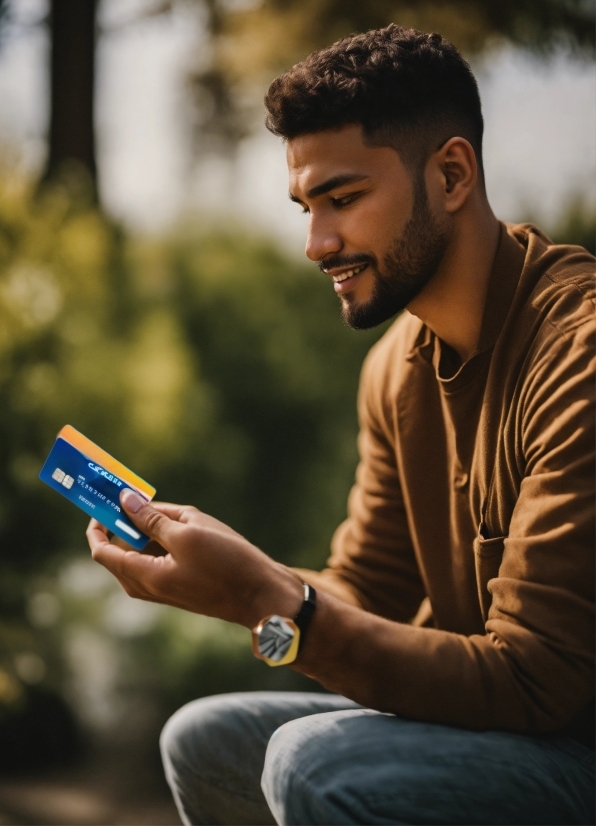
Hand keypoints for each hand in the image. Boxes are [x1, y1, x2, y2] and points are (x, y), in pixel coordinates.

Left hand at [86, 491, 303, 627]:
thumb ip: (152, 518)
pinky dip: (164, 539)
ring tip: (179, 514)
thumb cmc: (228, 563)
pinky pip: (159, 558)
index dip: (98, 523)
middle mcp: (148, 586)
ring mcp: (164, 588)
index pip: (102, 550)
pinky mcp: (179, 584)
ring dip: (150, 528)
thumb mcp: (189, 531)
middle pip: (120, 550)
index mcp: (144, 576)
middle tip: (140, 496)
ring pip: (142, 552)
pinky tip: (188, 526)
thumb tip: (125, 501)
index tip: (103, 499)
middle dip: (125, 522)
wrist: (262, 594)